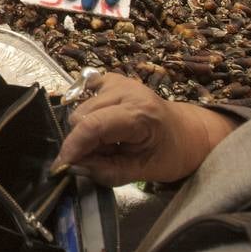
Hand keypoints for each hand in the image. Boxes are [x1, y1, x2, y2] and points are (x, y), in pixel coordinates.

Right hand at [56, 72, 238, 184]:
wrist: (190, 131)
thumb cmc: (173, 153)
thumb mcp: (145, 171)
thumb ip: (108, 171)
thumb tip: (75, 167)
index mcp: (140, 113)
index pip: (94, 126)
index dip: (73, 146)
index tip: (60, 166)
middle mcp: (126, 90)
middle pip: (82, 116)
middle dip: (81, 142)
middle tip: (96, 159)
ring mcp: (117, 81)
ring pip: (79, 108)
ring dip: (85, 131)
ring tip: (106, 144)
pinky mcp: (110, 79)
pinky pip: (84, 97)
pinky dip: (87, 116)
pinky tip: (102, 127)